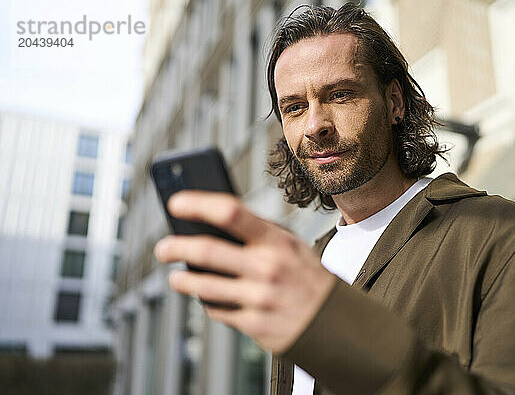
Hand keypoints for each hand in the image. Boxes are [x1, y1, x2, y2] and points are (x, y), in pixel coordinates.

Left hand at [154, 190, 335, 353]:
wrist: (336, 322)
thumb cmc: (306, 276)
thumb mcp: (292, 246)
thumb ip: (258, 234)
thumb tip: (211, 222)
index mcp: (276, 241)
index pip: (231, 213)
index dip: (198, 204)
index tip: (175, 203)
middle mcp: (268, 268)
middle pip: (207, 251)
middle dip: (175, 247)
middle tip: (163, 248)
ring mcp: (260, 298)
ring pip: (203, 286)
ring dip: (181, 280)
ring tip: (176, 277)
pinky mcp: (254, 325)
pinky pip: (216, 311)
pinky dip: (206, 303)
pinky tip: (205, 297)